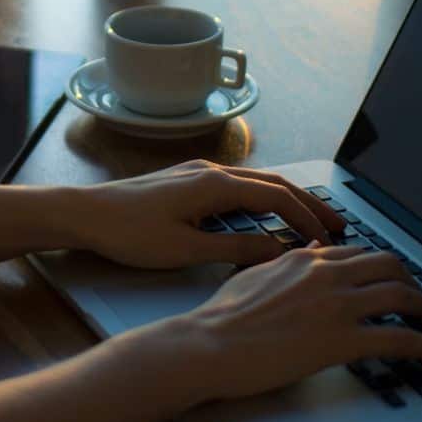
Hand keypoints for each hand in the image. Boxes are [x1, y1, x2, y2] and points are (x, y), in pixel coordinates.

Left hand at [74, 160, 345, 268]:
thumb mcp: (185, 250)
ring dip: (286, 200)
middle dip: (309, 203)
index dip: (307, 218)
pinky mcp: (186, 181)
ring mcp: (198, 173)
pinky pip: (237, 186)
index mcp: (215, 185)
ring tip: (309, 220)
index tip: (329, 240)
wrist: (84, 213)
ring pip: (256, 182)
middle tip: (338, 224)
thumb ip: (235, 250)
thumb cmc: (128, 233)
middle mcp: (211, 171)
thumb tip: (278, 251)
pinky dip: (262, 199)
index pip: (277, 197)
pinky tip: (265, 216)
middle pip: (274, 183)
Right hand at [155, 244, 421, 405]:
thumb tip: (308, 251)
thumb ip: (285, 263)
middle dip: (412, 281)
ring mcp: (338, 306)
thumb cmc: (220, 318)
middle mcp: (327, 274)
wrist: (208, 345)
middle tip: (419, 299)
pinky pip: (402, 339)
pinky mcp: (344, 340)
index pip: (358, 253)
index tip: (390, 279)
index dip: (381, 267)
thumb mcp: (253, 276)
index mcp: (305, 260)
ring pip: (403, 296)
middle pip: (389, 266)